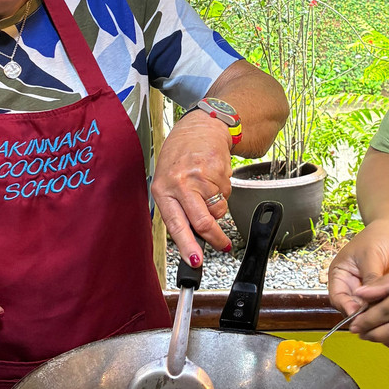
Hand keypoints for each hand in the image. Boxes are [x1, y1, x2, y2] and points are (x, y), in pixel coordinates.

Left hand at [152, 111, 234, 262]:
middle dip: (215, 239)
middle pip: (202, 222)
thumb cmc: (180, 156)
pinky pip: (226, 195)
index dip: (187, 246)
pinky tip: (214, 178)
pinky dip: (223, 193)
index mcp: (162, 189)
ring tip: (209, 193)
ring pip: (217, 211)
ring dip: (218, 210)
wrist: (200, 127)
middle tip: (222, 246)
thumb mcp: (167, 181)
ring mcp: (200, 177)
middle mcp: (180, 184)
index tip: (195, 261)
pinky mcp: (218, 171)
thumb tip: (190, 237)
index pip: (176, 225)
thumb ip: (176, 208)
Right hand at [327, 219, 388, 314]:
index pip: (338, 297)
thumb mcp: (371, 256)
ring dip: (375, 315)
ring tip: (385, 316)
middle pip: (352, 308)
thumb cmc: (380, 236)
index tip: (358, 314)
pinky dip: (387, 311)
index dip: (346, 307)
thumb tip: (366, 302)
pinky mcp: (385, 294)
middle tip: (373, 318)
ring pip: (368, 311)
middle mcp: (353, 285)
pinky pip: (384, 307)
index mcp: (341, 274)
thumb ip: (369, 279)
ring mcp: (369, 291)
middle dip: (361, 315)